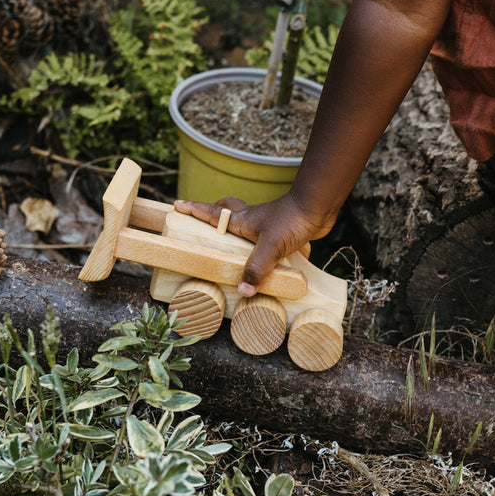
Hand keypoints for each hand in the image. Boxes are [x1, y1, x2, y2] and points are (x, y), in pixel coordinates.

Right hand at [173, 192, 335, 295]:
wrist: (318, 208)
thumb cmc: (291, 220)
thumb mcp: (270, 246)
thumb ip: (256, 268)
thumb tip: (243, 290)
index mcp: (242, 220)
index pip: (212, 213)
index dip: (194, 210)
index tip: (177, 205)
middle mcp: (252, 221)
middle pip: (228, 211)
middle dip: (214, 213)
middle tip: (203, 220)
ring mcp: (267, 225)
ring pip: (247, 225)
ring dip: (238, 232)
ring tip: (231, 248)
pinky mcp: (282, 232)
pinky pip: (265, 239)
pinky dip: (261, 247)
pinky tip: (264, 261)